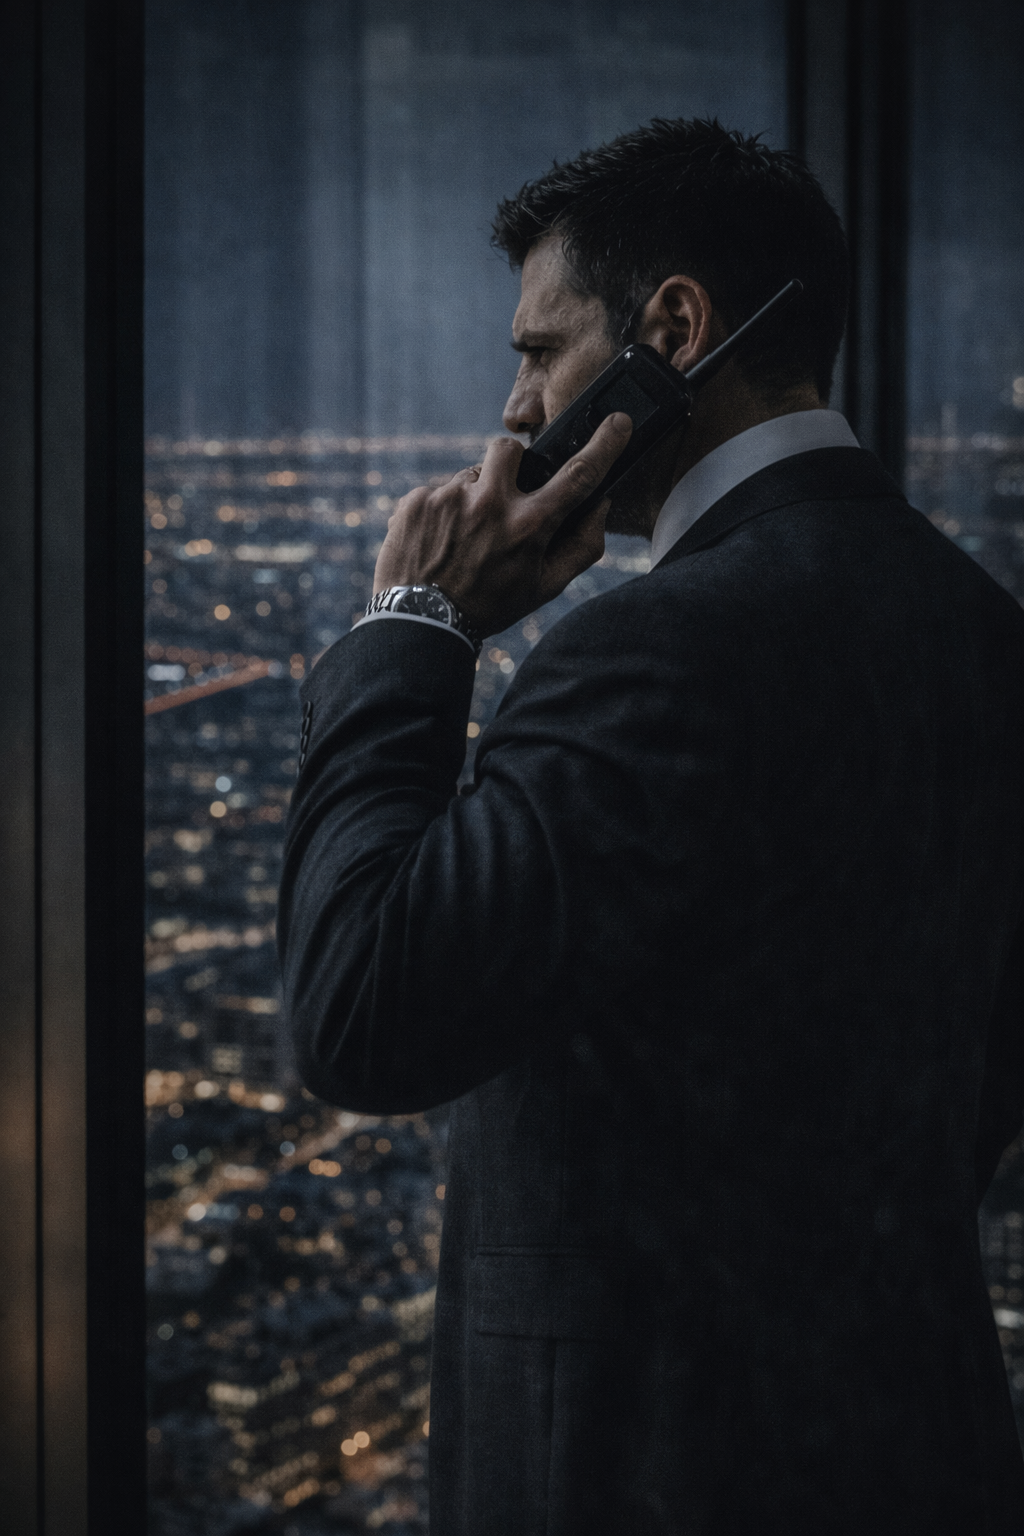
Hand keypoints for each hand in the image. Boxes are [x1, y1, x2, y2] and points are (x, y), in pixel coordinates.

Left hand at [372, 413, 632, 636]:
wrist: (421, 622)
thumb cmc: (490, 607)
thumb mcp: (545, 587)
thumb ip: (582, 547)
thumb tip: (600, 506)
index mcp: (529, 526)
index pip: (577, 475)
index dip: (604, 445)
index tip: (618, 422)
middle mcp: (490, 504)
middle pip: (510, 449)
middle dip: (509, 465)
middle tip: (501, 497)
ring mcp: (449, 498)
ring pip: (470, 475)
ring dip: (472, 498)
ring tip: (462, 537)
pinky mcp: (417, 501)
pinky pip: (438, 492)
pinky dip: (441, 514)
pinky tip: (438, 543)